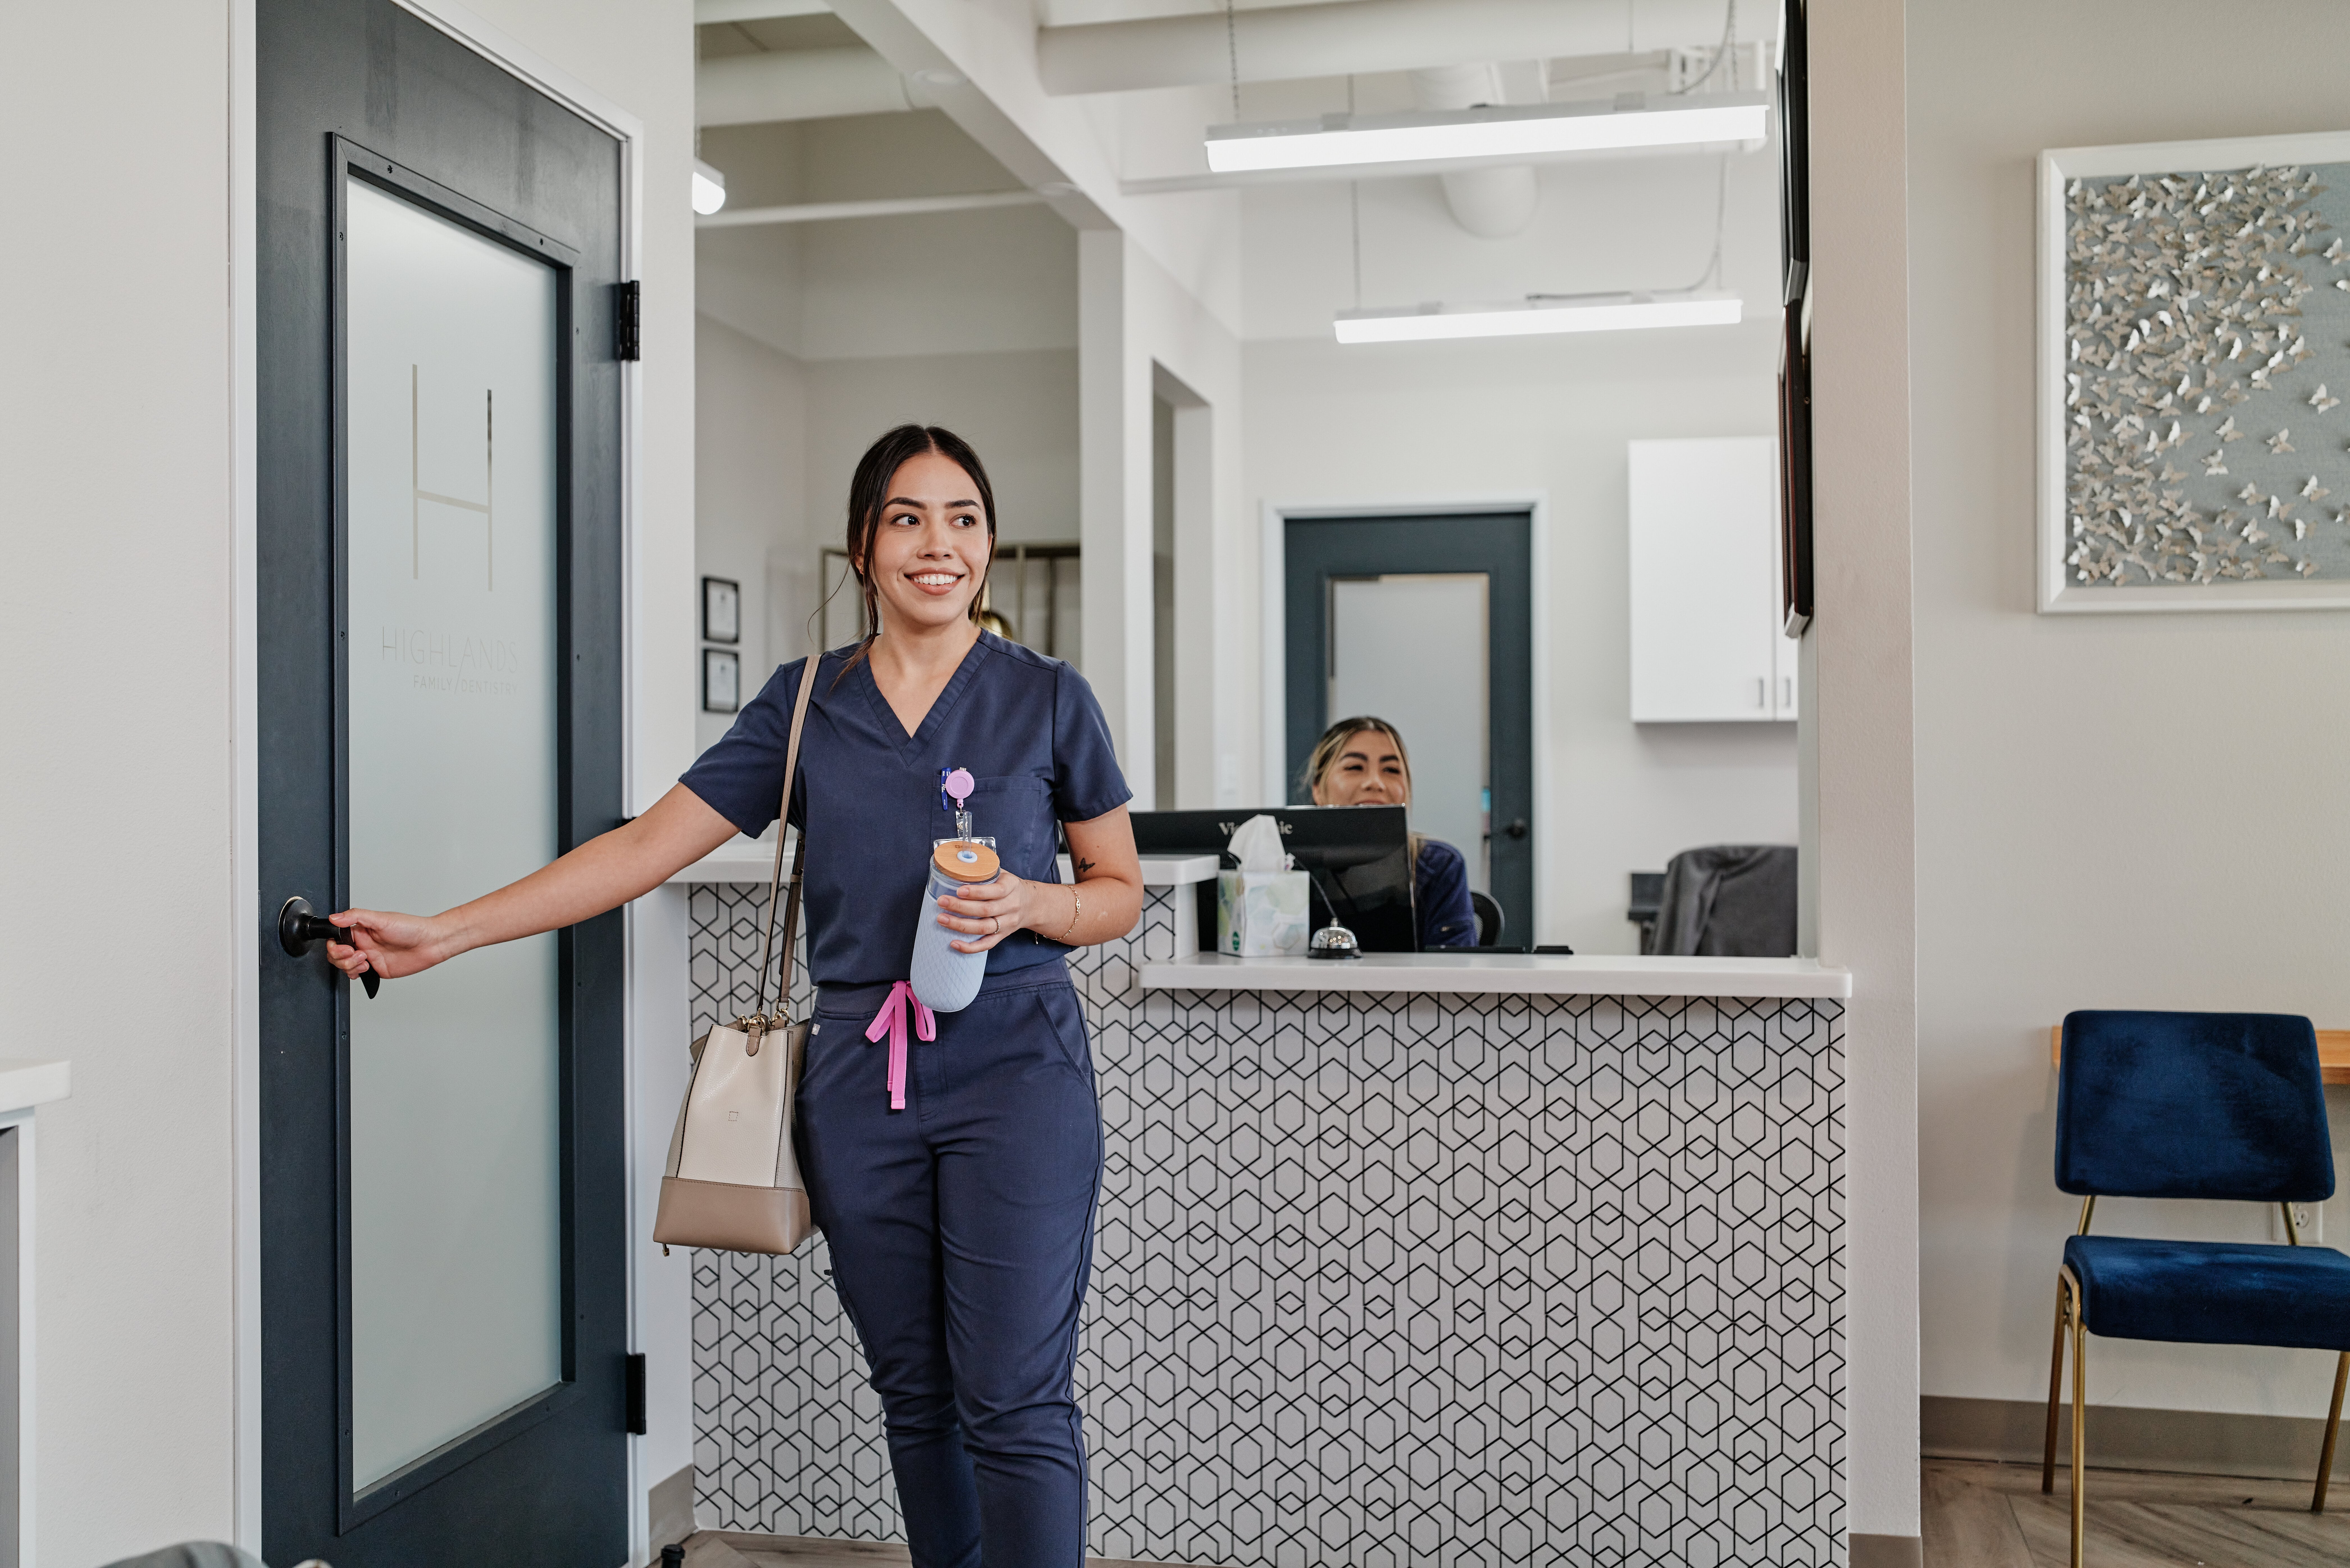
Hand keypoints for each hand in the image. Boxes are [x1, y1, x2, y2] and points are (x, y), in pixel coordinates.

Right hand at [325, 908, 461, 980]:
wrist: (430, 943)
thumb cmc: (412, 928)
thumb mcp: (382, 918)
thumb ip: (356, 916)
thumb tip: (334, 917)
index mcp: (362, 929)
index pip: (336, 937)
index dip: (334, 945)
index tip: (343, 947)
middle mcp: (364, 943)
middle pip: (337, 954)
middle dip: (340, 957)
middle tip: (358, 954)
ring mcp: (369, 956)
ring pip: (345, 965)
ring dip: (349, 965)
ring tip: (366, 960)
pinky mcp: (376, 969)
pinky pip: (357, 974)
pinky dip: (355, 974)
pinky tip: (365, 969)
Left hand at [935, 871, 1044, 952]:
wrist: (1031, 904)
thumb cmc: (1009, 886)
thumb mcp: (1002, 874)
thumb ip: (984, 870)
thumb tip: (956, 864)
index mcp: (1011, 887)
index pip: (996, 891)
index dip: (977, 892)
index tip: (959, 890)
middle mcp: (1011, 907)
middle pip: (986, 910)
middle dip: (961, 907)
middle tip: (942, 901)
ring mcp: (1007, 923)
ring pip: (983, 928)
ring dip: (961, 925)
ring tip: (942, 919)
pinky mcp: (1002, 936)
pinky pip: (986, 944)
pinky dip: (970, 947)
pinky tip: (954, 943)